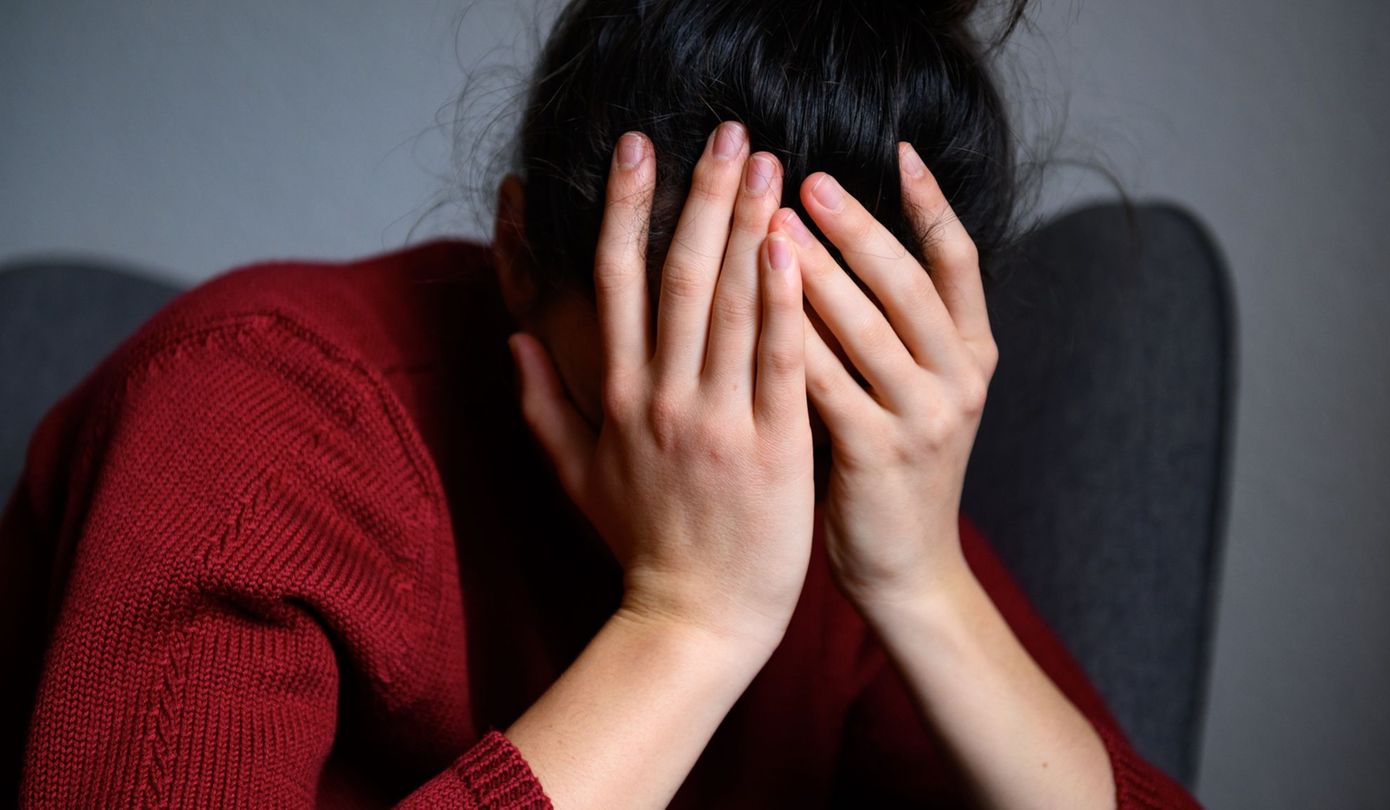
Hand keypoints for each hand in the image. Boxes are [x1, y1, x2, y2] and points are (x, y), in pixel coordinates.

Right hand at [508, 122, 813, 650]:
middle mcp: (662, 397)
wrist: (693, 620)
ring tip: (766, 163)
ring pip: (727, 308)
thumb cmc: (641, 545)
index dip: (629, 209)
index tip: (640, 148)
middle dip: (699, 196)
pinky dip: (781, 304)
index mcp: (618, 397)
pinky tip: (792, 249)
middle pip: (677, 277)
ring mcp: (716, 421)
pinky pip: (776, 364)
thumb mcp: (576, 476)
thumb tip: (512, 339)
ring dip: (744, 228)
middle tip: (724, 130)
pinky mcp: (771, 449)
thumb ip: (542, 405)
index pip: (618, 283)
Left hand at [772, 141, 997, 608]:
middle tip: (806, 178)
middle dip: (857, 226)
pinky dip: (791, 338)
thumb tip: (842, 245)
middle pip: (909, 283)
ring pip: (868, 326)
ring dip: (817, 270)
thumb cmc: (892, 472)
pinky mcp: (880, 454)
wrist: (905, 570)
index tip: (901, 150)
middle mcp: (961, 380)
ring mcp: (926, 419)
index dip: (933, 204)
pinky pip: (828, 382)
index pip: (960, 262)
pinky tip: (753, 305)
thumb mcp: (917, 394)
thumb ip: (895, 330)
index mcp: (974, 357)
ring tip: (772, 222)